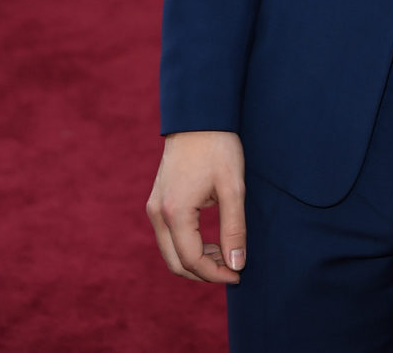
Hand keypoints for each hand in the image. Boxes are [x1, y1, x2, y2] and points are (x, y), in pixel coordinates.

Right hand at [147, 130, 245, 283]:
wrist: (198, 117)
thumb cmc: (218, 147)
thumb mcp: (233, 187)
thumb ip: (234, 229)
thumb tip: (236, 265)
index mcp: (174, 212)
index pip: (191, 260)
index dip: (215, 274)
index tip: (238, 275)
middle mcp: (157, 214)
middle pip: (175, 262)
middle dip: (204, 273)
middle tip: (232, 270)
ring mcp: (153, 207)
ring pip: (170, 252)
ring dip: (195, 260)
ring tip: (224, 255)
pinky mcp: (157, 201)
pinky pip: (169, 236)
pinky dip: (187, 246)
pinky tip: (210, 241)